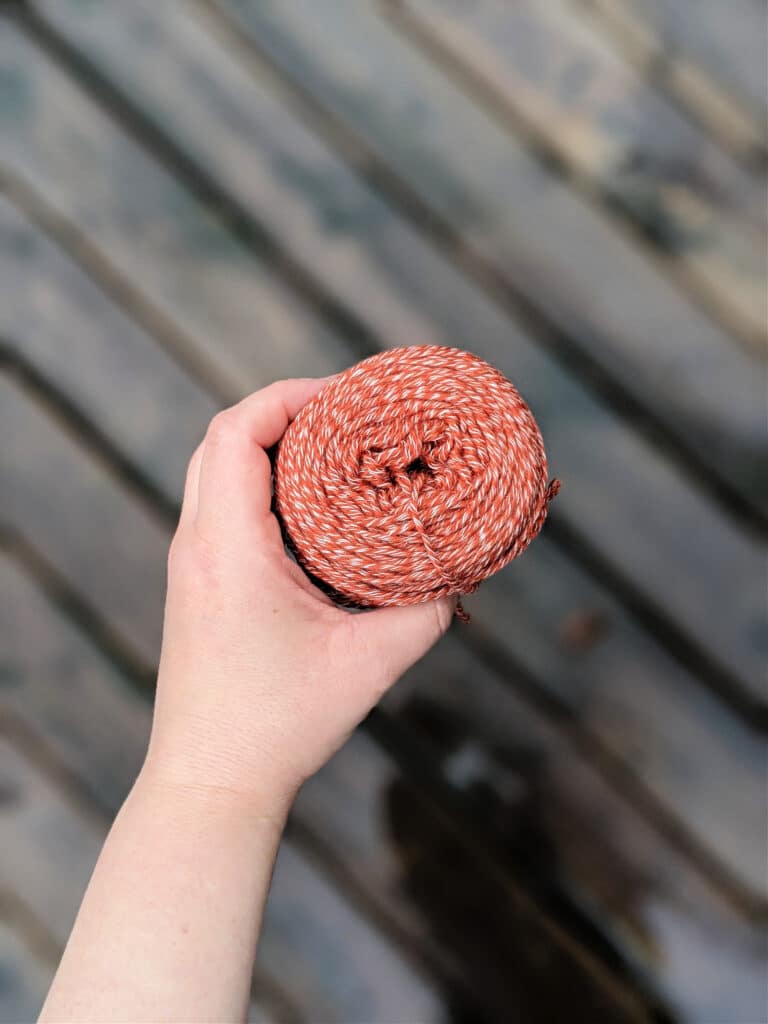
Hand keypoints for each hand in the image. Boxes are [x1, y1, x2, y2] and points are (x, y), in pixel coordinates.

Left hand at [143, 377, 454, 814]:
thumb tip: (461, 578)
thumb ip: (427, 615)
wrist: (210, 780)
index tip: (347, 398)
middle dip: (285, 412)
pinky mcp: (196, 584)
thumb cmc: (279, 725)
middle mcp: (197, 545)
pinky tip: (309, 508)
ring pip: (217, 470)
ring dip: (270, 447)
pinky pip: (220, 505)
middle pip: (223, 438)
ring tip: (334, 452)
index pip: (238, 432)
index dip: (290, 396)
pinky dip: (260, 484)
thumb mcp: (370, 666)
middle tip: (349, 418)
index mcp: (227, 548)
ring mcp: (190, 564)